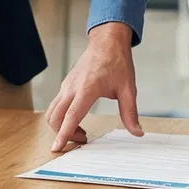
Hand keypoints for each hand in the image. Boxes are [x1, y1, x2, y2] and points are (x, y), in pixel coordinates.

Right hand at [45, 23, 141, 152]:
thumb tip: (137, 132)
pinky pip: (56, 104)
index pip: (71, 116)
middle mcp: (72, 88)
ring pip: (52, 111)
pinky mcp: (65, 85)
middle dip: (63, 134)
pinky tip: (77, 118)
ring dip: (61, 126)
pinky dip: (61, 116)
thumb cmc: (117, 61)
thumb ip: (130, 113)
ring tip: (81, 130)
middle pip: (55, 117)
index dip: (64, 133)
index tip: (57, 147)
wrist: (107, 41)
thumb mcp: (128, 89)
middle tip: (83, 139)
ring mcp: (66, 85)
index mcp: (87, 89)